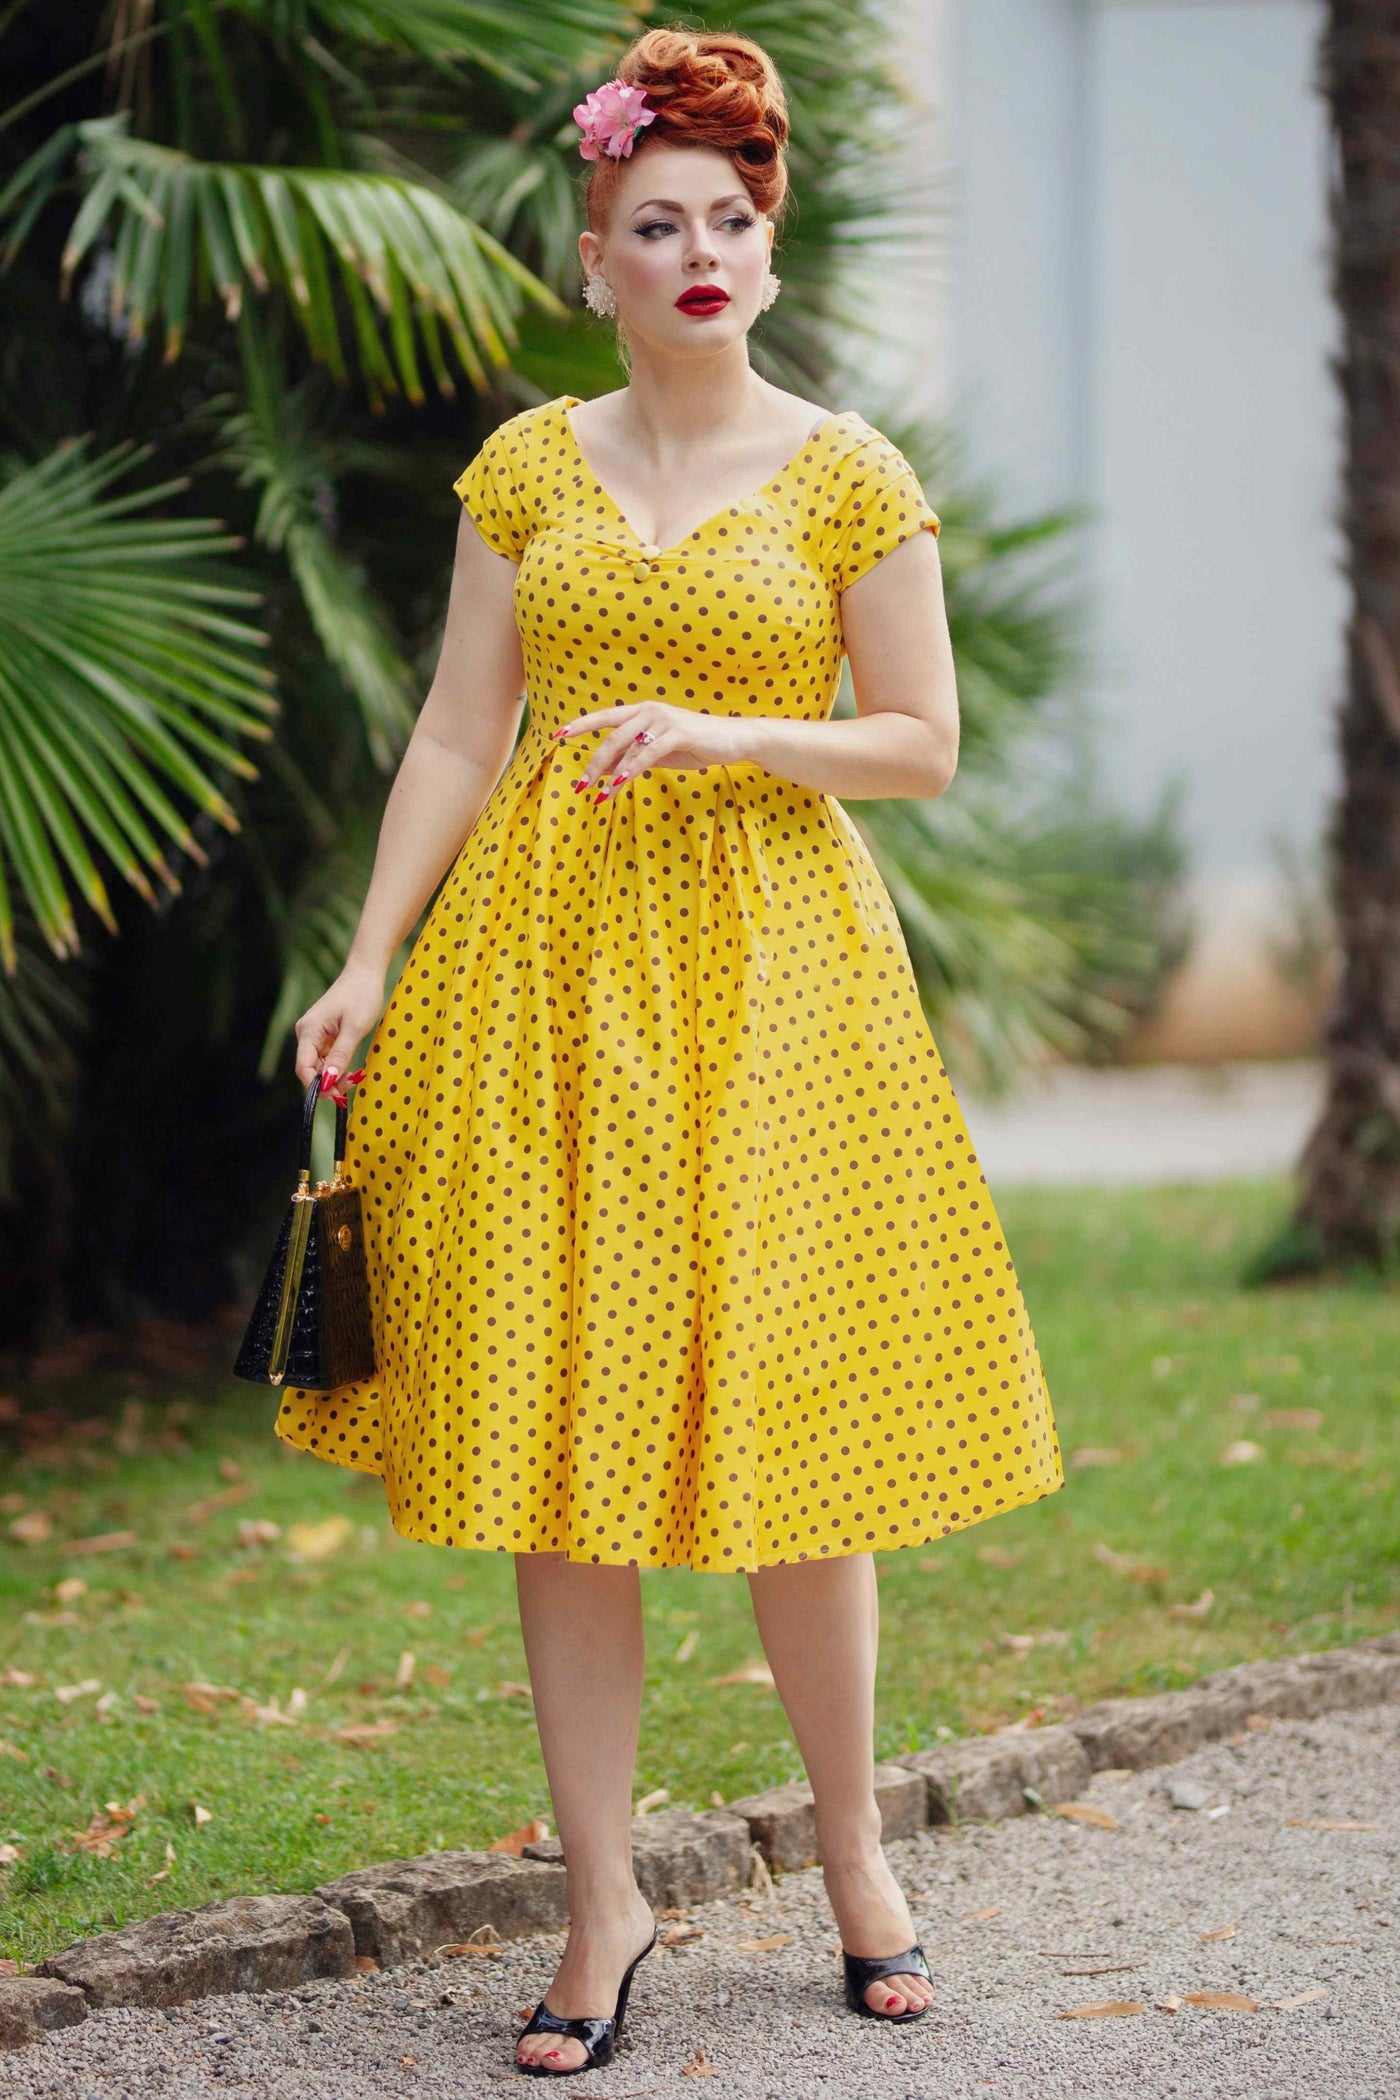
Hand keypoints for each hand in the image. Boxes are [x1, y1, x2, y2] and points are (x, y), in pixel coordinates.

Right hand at [293, 960, 385, 1090]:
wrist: (365, 974)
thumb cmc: (361, 996)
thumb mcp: (354, 1028)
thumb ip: (340, 1055)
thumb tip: (328, 1081)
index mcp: (308, 1030)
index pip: (303, 1067)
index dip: (317, 1085)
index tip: (337, 1096)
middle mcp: (306, 1033)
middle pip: (310, 1069)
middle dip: (328, 1082)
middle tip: (351, 1087)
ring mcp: (314, 1034)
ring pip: (319, 1065)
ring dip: (334, 1076)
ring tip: (355, 1078)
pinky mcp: (324, 1035)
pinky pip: (327, 1058)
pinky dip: (337, 1066)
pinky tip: (352, 1071)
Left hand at [551, 703, 754, 801]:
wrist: (733, 739)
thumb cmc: (695, 745)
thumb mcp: (658, 753)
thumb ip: (632, 757)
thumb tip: (603, 772)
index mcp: (642, 711)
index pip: (604, 716)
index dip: (580, 725)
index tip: (557, 735)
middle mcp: (649, 710)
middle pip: (611, 736)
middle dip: (593, 763)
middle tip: (580, 786)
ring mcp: (663, 720)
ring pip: (626, 746)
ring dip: (608, 773)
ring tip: (597, 794)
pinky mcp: (678, 733)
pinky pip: (647, 754)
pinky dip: (631, 770)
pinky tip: (619, 784)